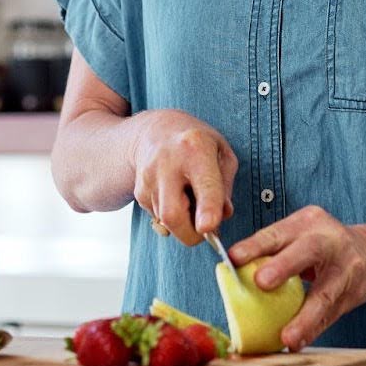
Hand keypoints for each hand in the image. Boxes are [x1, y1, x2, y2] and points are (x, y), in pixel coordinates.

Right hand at [130, 110, 236, 246]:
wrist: (156, 131)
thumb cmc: (197, 143)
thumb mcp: (222, 153)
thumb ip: (226, 187)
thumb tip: (221, 217)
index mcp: (196, 147)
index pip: (204, 184)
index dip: (207, 209)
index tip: (208, 226)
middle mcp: (168, 162)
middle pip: (173, 214)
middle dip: (191, 234)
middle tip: (205, 229)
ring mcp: (148, 177)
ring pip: (166, 221)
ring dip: (183, 222)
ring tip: (190, 198)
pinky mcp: (139, 191)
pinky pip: (158, 218)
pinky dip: (171, 216)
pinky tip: (175, 195)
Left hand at [229, 205, 365, 350]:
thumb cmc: (322, 245)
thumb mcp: (301, 235)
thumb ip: (273, 249)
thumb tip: (232, 271)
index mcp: (307, 222)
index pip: (277, 232)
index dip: (255, 245)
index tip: (233, 258)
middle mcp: (328, 240)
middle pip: (307, 251)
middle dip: (284, 266)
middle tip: (261, 283)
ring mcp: (346, 267)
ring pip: (325, 294)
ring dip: (305, 318)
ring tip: (287, 338)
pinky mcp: (354, 293)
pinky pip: (331, 314)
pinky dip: (313, 330)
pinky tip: (299, 343)